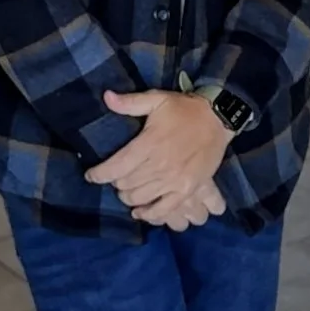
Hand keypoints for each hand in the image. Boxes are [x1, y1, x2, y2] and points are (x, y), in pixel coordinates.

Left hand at [87, 90, 231, 220]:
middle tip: (117, 177)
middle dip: (115, 183)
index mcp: (148, 143)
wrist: (218, 119)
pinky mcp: (187, 189)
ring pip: (140, 198)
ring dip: (129, 196)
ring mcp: (174, 179)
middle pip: (125, 184)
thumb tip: (106, 97)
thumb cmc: (184, 109)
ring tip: (127, 190)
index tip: (91, 175)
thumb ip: (130, 102)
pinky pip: (163, 209)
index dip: (98, 174)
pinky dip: (148, 214)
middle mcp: (159, 164)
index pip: (115, 166)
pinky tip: (140, 211)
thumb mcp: (157, 99)